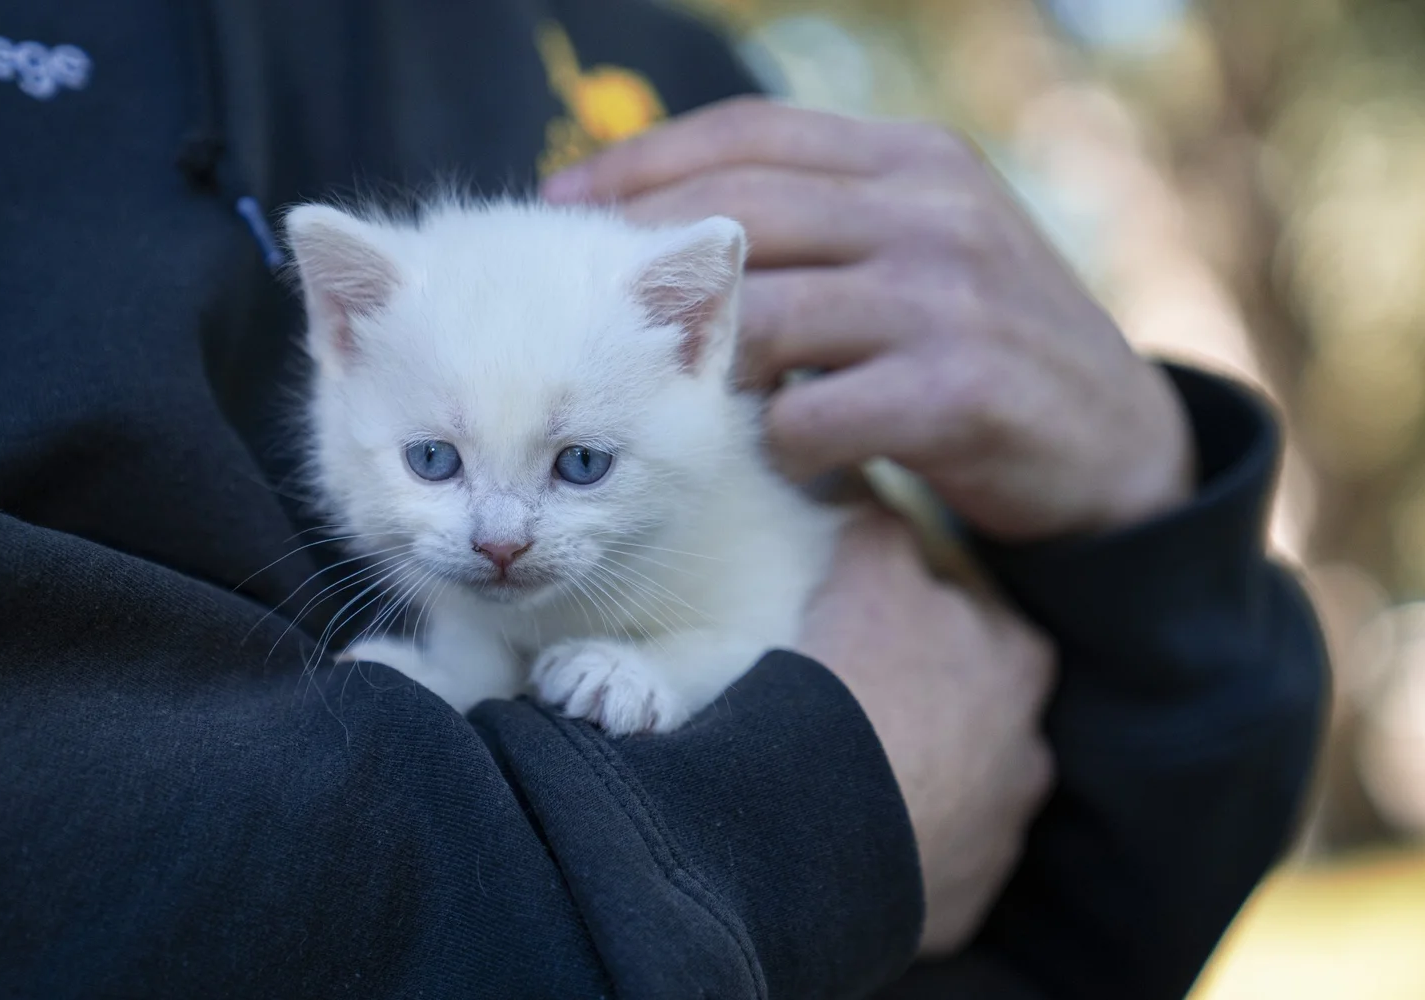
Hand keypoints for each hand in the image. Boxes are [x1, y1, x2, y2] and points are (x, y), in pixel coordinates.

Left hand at [542, 98, 1194, 540]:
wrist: (1118, 444)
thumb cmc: (982, 347)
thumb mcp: (922, 251)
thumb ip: (827, 224)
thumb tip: (672, 226)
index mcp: (915, 160)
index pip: (754, 133)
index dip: (646, 160)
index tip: (562, 197)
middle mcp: (933, 211)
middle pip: (744, 214)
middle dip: (641, 256)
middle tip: (568, 300)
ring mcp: (952, 297)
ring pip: (769, 316)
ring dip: (705, 361)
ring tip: (665, 391)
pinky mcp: (961, 390)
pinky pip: (818, 412)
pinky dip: (779, 438)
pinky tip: (778, 455)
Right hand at [796, 509, 1054, 954]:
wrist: (819, 819)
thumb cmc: (855, 678)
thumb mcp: (870, 574)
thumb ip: (883, 527)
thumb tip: (875, 487)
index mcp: (1017, 659)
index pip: (977, 617)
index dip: (925, 611)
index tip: (880, 619)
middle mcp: (1028, 750)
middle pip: (979, 711)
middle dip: (936, 705)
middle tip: (866, 696)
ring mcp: (996, 834)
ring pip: (961, 795)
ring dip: (923, 783)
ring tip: (853, 772)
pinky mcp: (959, 902)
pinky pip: (932, 868)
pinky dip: (900, 853)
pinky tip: (852, 834)